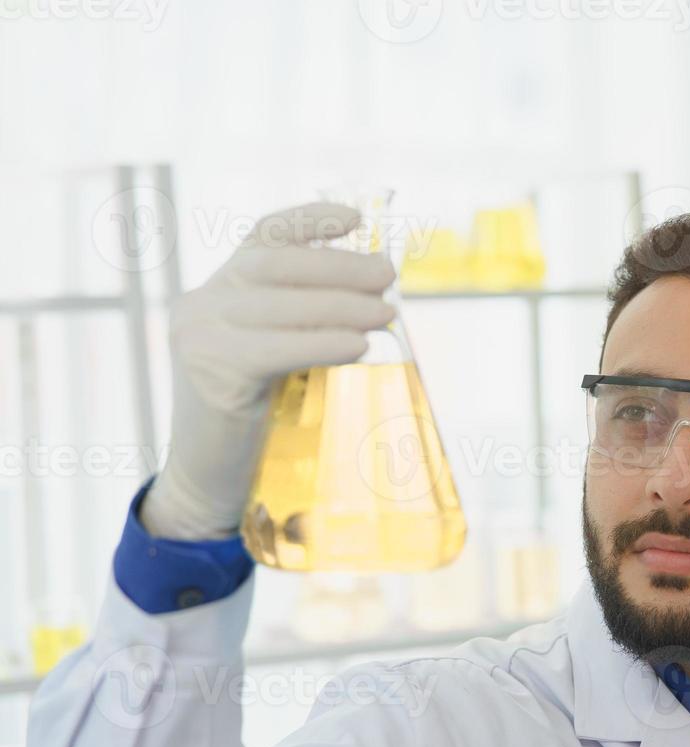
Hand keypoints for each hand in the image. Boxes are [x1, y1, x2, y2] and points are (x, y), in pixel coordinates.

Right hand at [141, 202, 396, 539]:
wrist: (210, 481)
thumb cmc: (258, 421)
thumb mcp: (280, 357)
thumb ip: (308, 323)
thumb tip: (380, 297)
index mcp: (218, 291)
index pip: (262, 237)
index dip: (309, 221)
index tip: (356, 220)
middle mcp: (201, 304)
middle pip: (276, 265)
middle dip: (339, 266)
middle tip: (388, 278)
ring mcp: (199, 337)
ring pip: (279, 304)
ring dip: (342, 304)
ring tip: (387, 312)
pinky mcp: (211, 373)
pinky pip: (277, 348)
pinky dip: (323, 342)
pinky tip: (360, 345)